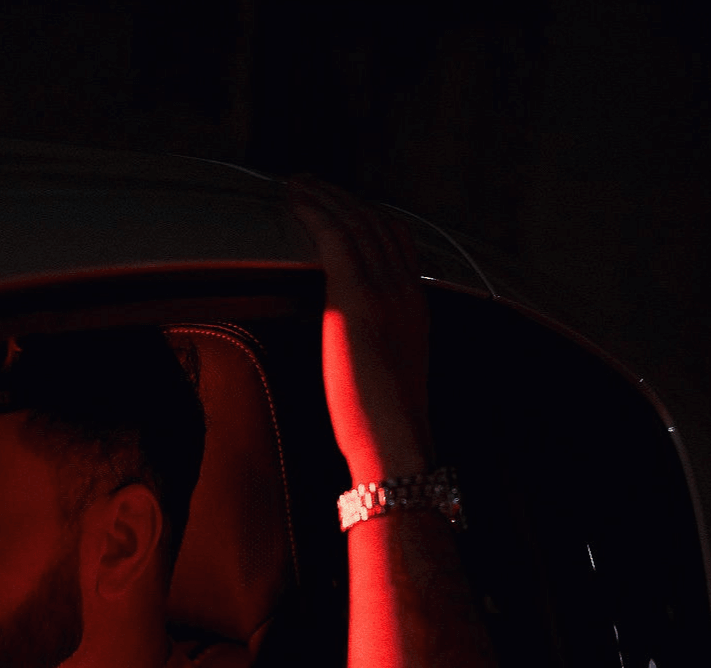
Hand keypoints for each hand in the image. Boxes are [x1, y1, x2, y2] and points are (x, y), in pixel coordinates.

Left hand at [285, 178, 433, 485]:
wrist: (395, 441)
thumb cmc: (386, 428)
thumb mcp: (390, 378)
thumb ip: (378, 350)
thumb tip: (357, 351)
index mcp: (415, 307)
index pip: (397, 244)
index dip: (370, 218)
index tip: (346, 207)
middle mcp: (403, 290)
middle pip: (377, 224)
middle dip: (344, 199)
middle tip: (314, 183)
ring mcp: (383, 291)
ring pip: (355, 222)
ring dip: (324, 196)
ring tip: (298, 183)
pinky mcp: (355, 299)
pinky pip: (336, 237)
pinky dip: (315, 211)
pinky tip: (295, 199)